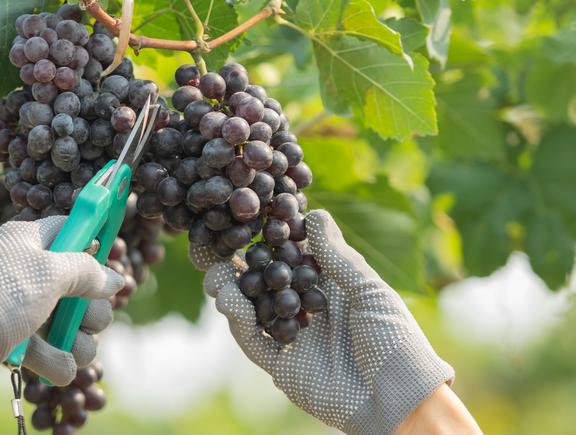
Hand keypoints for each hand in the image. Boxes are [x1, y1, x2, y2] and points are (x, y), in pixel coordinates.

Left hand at [0, 216, 123, 387]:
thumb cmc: (3, 293)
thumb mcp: (51, 272)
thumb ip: (87, 271)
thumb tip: (115, 279)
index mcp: (24, 240)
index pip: (66, 229)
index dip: (90, 241)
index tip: (107, 255)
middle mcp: (21, 269)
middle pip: (75, 285)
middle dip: (90, 309)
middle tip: (88, 319)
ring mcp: (16, 305)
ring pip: (66, 322)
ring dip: (78, 339)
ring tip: (75, 349)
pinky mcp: (10, 337)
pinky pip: (45, 348)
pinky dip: (55, 359)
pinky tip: (59, 367)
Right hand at [202, 210, 456, 434]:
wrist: (401, 400)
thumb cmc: (397, 342)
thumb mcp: (371, 292)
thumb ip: (339, 257)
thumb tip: (314, 214)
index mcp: (330, 287)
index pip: (292, 256)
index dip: (270, 239)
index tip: (247, 217)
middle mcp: (307, 308)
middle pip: (264, 280)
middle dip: (238, 263)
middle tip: (213, 246)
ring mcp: (292, 337)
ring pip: (251, 308)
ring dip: (231, 290)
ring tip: (216, 275)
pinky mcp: (281, 365)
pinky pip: (253, 341)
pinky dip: (239, 321)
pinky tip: (232, 303)